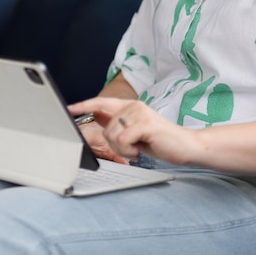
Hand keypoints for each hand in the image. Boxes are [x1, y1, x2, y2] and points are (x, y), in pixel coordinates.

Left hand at [69, 97, 193, 164]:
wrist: (186, 146)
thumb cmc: (161, 141)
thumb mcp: (136, 132)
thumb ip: (120, 124)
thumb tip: (98, 120)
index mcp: (131, 106)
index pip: (102, 102)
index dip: (84, 105)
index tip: (69, 108)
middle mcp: (134, 106)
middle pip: (105, 127)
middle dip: (113, 144)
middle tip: (130, 149)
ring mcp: (139, 113)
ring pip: (111, 135)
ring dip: (122, 149)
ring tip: (137, 148)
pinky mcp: (144, 124)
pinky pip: (121, 141)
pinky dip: (128, 151)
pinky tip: (140, 151)